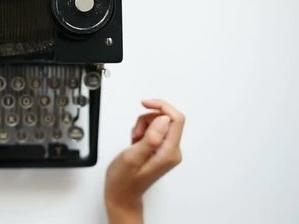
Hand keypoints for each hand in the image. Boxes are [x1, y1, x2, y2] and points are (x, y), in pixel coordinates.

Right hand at [105, 99, 184, 223]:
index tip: (145, 104)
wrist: (122, 194)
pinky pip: (154, 130)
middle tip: (135, 133)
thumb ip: (150, 137)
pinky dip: (142, 132)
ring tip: (134, 141)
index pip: (176, 119)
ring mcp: (167, 151)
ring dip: (143, 126)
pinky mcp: (160, 150)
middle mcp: (172, 151)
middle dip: (147, 120)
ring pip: (158, 123)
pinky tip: (136, 143)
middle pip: (166, 119)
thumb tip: (163, 120)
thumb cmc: (124, 180)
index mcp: (169, 152)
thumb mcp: (133, 157)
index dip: (161, 106)